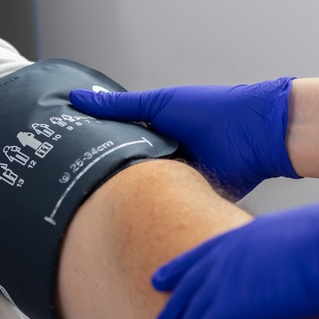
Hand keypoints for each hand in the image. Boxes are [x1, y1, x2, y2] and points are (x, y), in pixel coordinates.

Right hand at [70, 79, 298, 198]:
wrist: (255, 132)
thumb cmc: (212, 110)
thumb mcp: (160, 104)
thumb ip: (121, 108)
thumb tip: (77, 98)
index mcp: (158, 135)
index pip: (119, 148)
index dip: (94, 156)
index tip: (62, 164)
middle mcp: (168, 158)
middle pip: (131, 174)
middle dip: (110, 183)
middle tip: (72, 193)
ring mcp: (182, 179)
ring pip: (150, 193)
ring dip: (134, 200)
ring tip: (96, 210)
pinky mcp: (196, 197)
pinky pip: (173, 207)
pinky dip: (160, 212)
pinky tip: (136, 220)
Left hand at [151, 196, 318, 318]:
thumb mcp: (301, 233)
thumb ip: (285, 248)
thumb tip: (297, 259)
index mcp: (243, 235)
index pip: (201, 255)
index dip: (178, 270)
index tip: (162, 280)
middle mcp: (228, 255)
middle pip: (187, 287)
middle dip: (173, 310)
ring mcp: (225, 280)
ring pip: (189, 315)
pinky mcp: (230, 307)